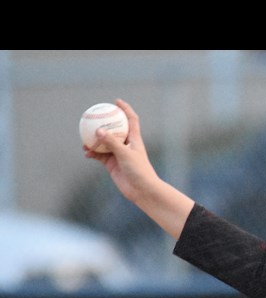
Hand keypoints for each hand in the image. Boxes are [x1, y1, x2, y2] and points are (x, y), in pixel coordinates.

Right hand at [83, 99, 193, 239]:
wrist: (142, 190)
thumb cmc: (139, 171)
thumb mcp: (125, 154)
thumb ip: (112, 142)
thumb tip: (98, 130)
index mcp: (134, 139)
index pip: (131, 120)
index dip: (125, 109)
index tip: (115, 101)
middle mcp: (126, 145)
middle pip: (114, 129)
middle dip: (104, 122)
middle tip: (92, 116)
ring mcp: (118, 154)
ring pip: (103, 143)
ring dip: (94, 140)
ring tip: (84, 138)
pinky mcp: (112, 164)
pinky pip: (99, 155)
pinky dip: (92, 153)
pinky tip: (86, 153)